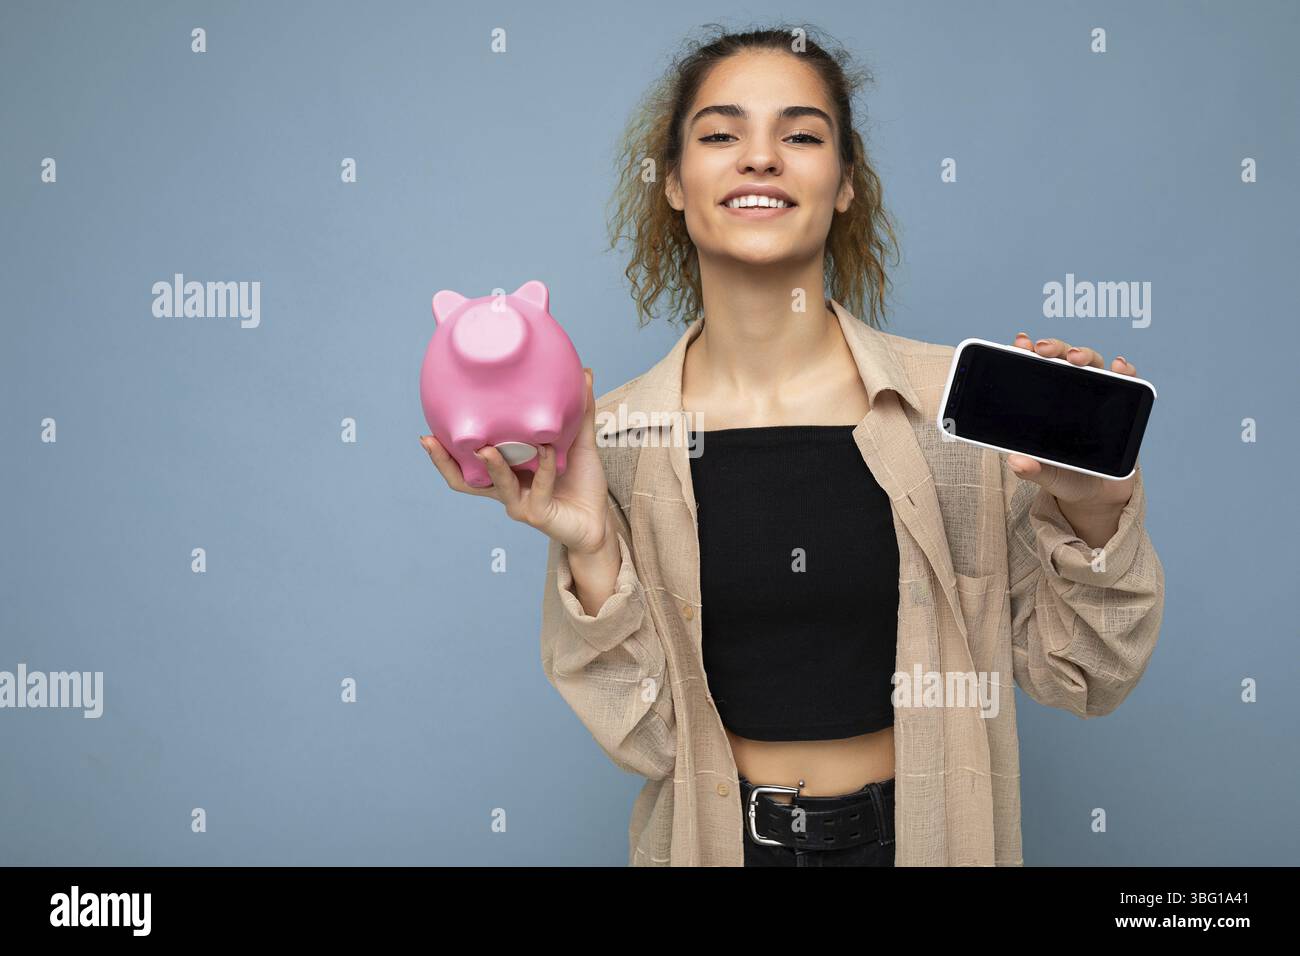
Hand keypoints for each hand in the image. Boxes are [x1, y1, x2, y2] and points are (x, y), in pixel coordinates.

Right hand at [420, 368, 612, 554]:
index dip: (444, 451)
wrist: (599, 522)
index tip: (428, 429)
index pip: (466, 463)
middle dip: (444, 461)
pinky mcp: (539, 513)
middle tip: (431, 439)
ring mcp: (520, 503)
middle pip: (464, 480)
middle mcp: (506, 490)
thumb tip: (585, 372)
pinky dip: (541, 467)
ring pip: (496, 485)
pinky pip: (538, 487)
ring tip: (486, 448)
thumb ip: (579, 412)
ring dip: (491, 466)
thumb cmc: (582, 483)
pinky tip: (546, 448)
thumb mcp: (579, 443)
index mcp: (506, 473)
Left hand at [1007, 333, 1136, 533]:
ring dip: (1084, 354)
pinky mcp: (1124, 404)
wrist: (1098, 492)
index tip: (1018, 344)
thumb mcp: (1047, 474)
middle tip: (1042, 349)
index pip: (1035, 370)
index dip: (1026, 352)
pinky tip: (1119, 366)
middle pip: (1063, 359)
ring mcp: (1098, 395)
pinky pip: (1127, 381)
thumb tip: (1016, 462)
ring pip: (1092, 364)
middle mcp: (1071, 393)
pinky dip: (1125, 370)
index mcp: (1046, 403)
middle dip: (1053, 348)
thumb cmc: (1067, 476)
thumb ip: (1031, 469)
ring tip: (1075, 357)